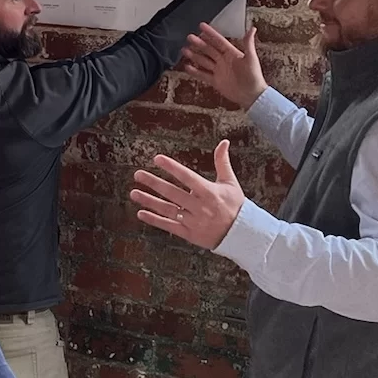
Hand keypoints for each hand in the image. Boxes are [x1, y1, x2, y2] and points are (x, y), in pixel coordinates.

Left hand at [130, 140, 247, 250]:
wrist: (242, 234)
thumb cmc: (236, 206)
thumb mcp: (230, 183)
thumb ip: (222, 162)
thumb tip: (223, 142)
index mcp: (209, 192)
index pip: (187, 177)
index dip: (172, 167)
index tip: (157, 159)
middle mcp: (200, 206)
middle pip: (173, 193)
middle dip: (154, 183)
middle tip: (138, 174)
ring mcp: (194, 221)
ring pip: (168, 209)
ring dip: (149, 201)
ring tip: (134, 193)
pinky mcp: (190, 234)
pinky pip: (169, 226)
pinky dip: (155, 220)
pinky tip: (141, 213)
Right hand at [181, 23, 267, 108]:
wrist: (252, 95)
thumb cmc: (254, 76)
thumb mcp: (251, 58)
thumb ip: (248, 43)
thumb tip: (252, 28)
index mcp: (231, 53)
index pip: (218, 41)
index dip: (210, 33)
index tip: (201, 26)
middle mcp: (223, 61)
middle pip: (208, 49)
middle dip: (199, 43)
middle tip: (189, 37)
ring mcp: (218, 71)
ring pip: (204, 61)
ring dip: (194, 55)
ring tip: (185, 50)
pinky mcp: (215, 81)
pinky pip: (203, 75)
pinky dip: (195, 71)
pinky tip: (187, 67)